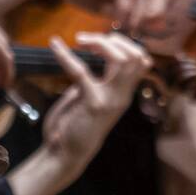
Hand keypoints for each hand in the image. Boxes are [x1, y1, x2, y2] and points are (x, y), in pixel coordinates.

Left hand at [41, 32, 151, 168]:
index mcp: (123, 93)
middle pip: (136, 56)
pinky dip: (66, 55)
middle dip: (114, 40)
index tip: (99, 41)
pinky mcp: (92, 104)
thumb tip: (89, 61)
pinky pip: (82, 71)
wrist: (65, 155)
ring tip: (81, 40)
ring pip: (123, 60)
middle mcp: (122, 96)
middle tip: (89, 40)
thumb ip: (95, 82)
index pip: (140, 61)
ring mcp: (110, 100)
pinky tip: (55, 45)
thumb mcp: (91, 99)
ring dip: (101, 43)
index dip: (123, 44)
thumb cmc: (74, 125)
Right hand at [45, 0, 184, 36]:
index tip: (154, 20)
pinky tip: (116, 22)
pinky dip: (123, 10)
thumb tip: (149, 26)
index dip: (165, 0)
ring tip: (129, 28)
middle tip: (145, 26)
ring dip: (139, 13)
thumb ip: (125, 12)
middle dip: (157, 8)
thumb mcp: (106, 4)